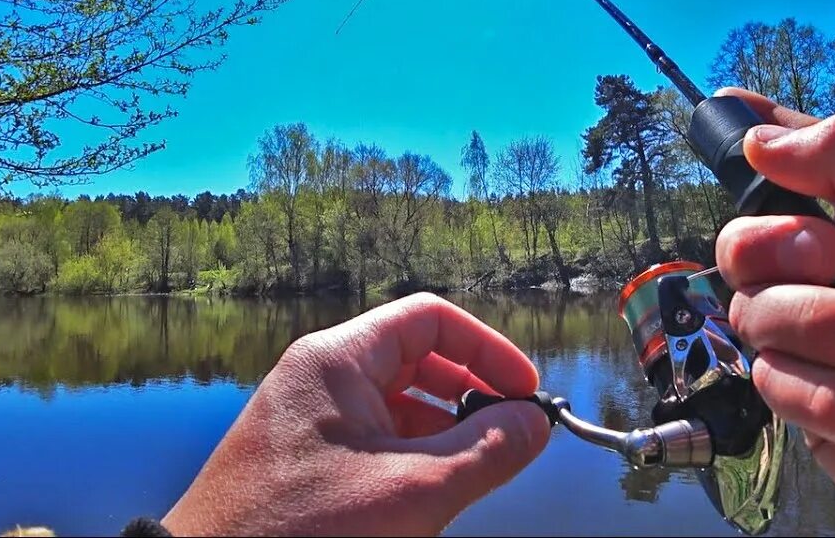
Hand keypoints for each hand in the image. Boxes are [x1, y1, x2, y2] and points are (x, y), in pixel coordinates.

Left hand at [162, 293, 550, 535]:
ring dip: (444, 432)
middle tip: (510, 434)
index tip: (526, 392)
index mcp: (336, 361)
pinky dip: (412, 458)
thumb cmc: (299, 531)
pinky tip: (429, 495)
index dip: (488, 349)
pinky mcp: (303, 458)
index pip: (430, 319)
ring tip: (474, 471)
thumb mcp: (411, 491)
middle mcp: (319, 378)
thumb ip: (485, 451)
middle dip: (470, 394)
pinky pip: (373, 439)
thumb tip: (535, 422)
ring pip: (397, 404)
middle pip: (417, 359)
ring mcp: (308, 418)